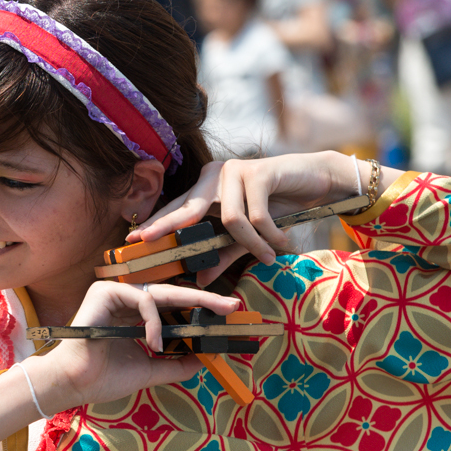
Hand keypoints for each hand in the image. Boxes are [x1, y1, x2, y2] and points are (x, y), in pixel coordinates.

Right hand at [26, 280, 239, 413]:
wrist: (75, 384)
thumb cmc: (104, 377)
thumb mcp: (151, 369)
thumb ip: (177, 363)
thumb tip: (207, 358)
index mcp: (133, 314)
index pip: (172, 306)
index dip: (199, 309)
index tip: (228, 315)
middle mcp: (125, 299)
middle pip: (172, 294)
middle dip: (205, 299)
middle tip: (233, 305)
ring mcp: (114, 292)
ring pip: (161, 292)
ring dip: (189, 307)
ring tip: (207, 324)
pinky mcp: (105, 291)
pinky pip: (143, 299)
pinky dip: (154, 321)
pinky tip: (154, 343)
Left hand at [127, 152, 381, 283]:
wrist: (317, 181)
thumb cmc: (280, 205)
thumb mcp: (248, 235)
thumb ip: (223, 254)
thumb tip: (199, 280)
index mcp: (208, 186)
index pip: (177, 207)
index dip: (156, 223)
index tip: (133, 238)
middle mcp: (216, 174)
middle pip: (189, 209)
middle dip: (170, 229)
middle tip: (152, 245)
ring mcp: (236, 170)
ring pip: (230, 220)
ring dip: (252, 244)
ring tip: (268, 256)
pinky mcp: (259, 172)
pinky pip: (256, 216)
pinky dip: (270, 236)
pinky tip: (282, 241)